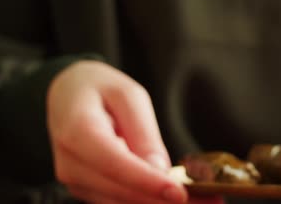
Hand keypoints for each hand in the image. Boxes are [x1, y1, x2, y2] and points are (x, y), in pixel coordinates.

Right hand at [47, 60, 221, 203]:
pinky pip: (123, 202)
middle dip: (166, 200)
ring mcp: (77, 181)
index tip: (179, 194)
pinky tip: (187, 198)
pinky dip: (153, 202)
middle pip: (122, 192)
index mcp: (78, 131)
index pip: (114, 165)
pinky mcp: (88, 190)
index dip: (147, 183)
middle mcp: (71, 164)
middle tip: (212, 199)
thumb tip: (159, 170)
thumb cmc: (100, 89)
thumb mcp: (129, 95)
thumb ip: (143, 132)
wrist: (68, 95)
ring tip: (208, 199)